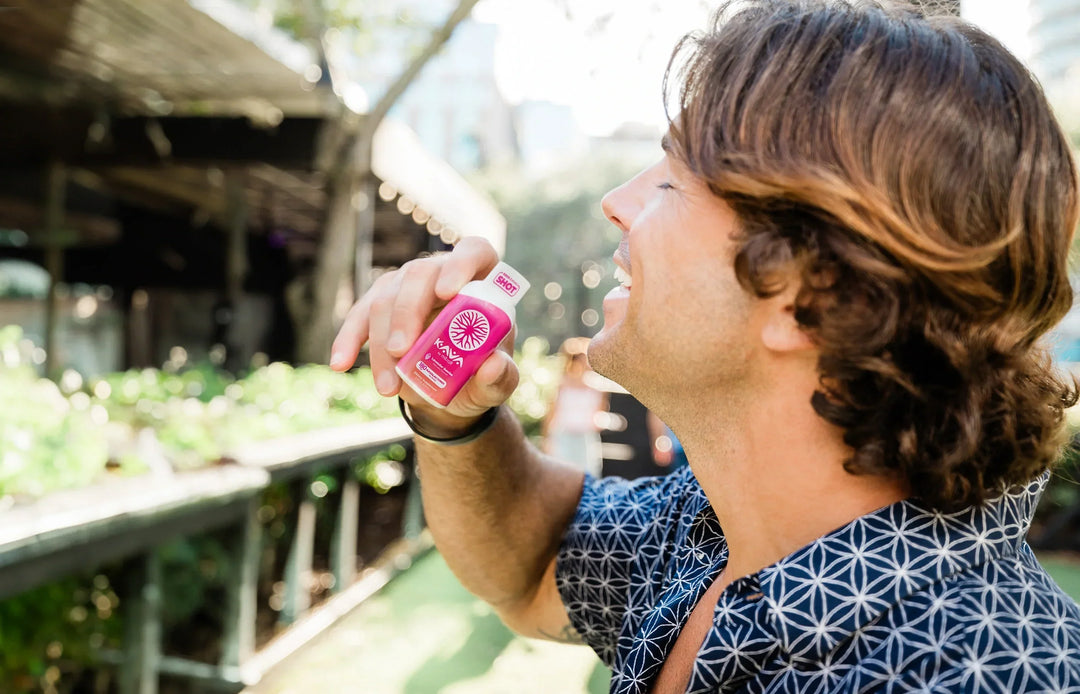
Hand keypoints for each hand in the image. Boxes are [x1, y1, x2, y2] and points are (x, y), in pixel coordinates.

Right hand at [329, 237, 519, 430]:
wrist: (452, 388)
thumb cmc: (481, 374)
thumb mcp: (497, 384)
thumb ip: (501, 377)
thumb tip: (493, 366)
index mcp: (481, 279)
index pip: (474, 252)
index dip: (461, 265)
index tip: (447, 292)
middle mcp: (441, 273)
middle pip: (420, 275)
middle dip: (407, 312)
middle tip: (403, 351)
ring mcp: (407, 285)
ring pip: (386, 298)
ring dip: (381, 343)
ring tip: (389, 388)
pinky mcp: (380, 304)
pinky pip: (359, 317)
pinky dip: (349, 340)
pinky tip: (340, 364)